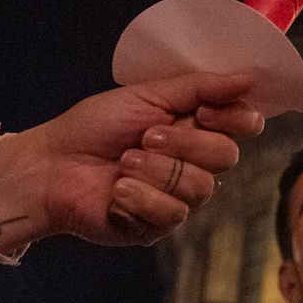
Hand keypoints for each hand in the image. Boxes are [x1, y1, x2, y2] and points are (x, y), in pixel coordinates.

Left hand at [0, 74, 264, 248]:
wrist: (51, 166)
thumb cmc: (94, 126)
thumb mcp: (147, 95)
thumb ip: (201, 87)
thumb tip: (250, 77)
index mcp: (196, 126)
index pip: (245, 124)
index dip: (232, 119)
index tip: (202, 112)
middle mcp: (194, 161)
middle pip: (227, 156)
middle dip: (184, 143)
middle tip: (145, 136)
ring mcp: (178, 196)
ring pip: (201, 187)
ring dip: (157, 171)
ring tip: (124, 163)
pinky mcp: (158, 226)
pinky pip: (173, 213)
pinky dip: (140, 197)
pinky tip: (116, 191)